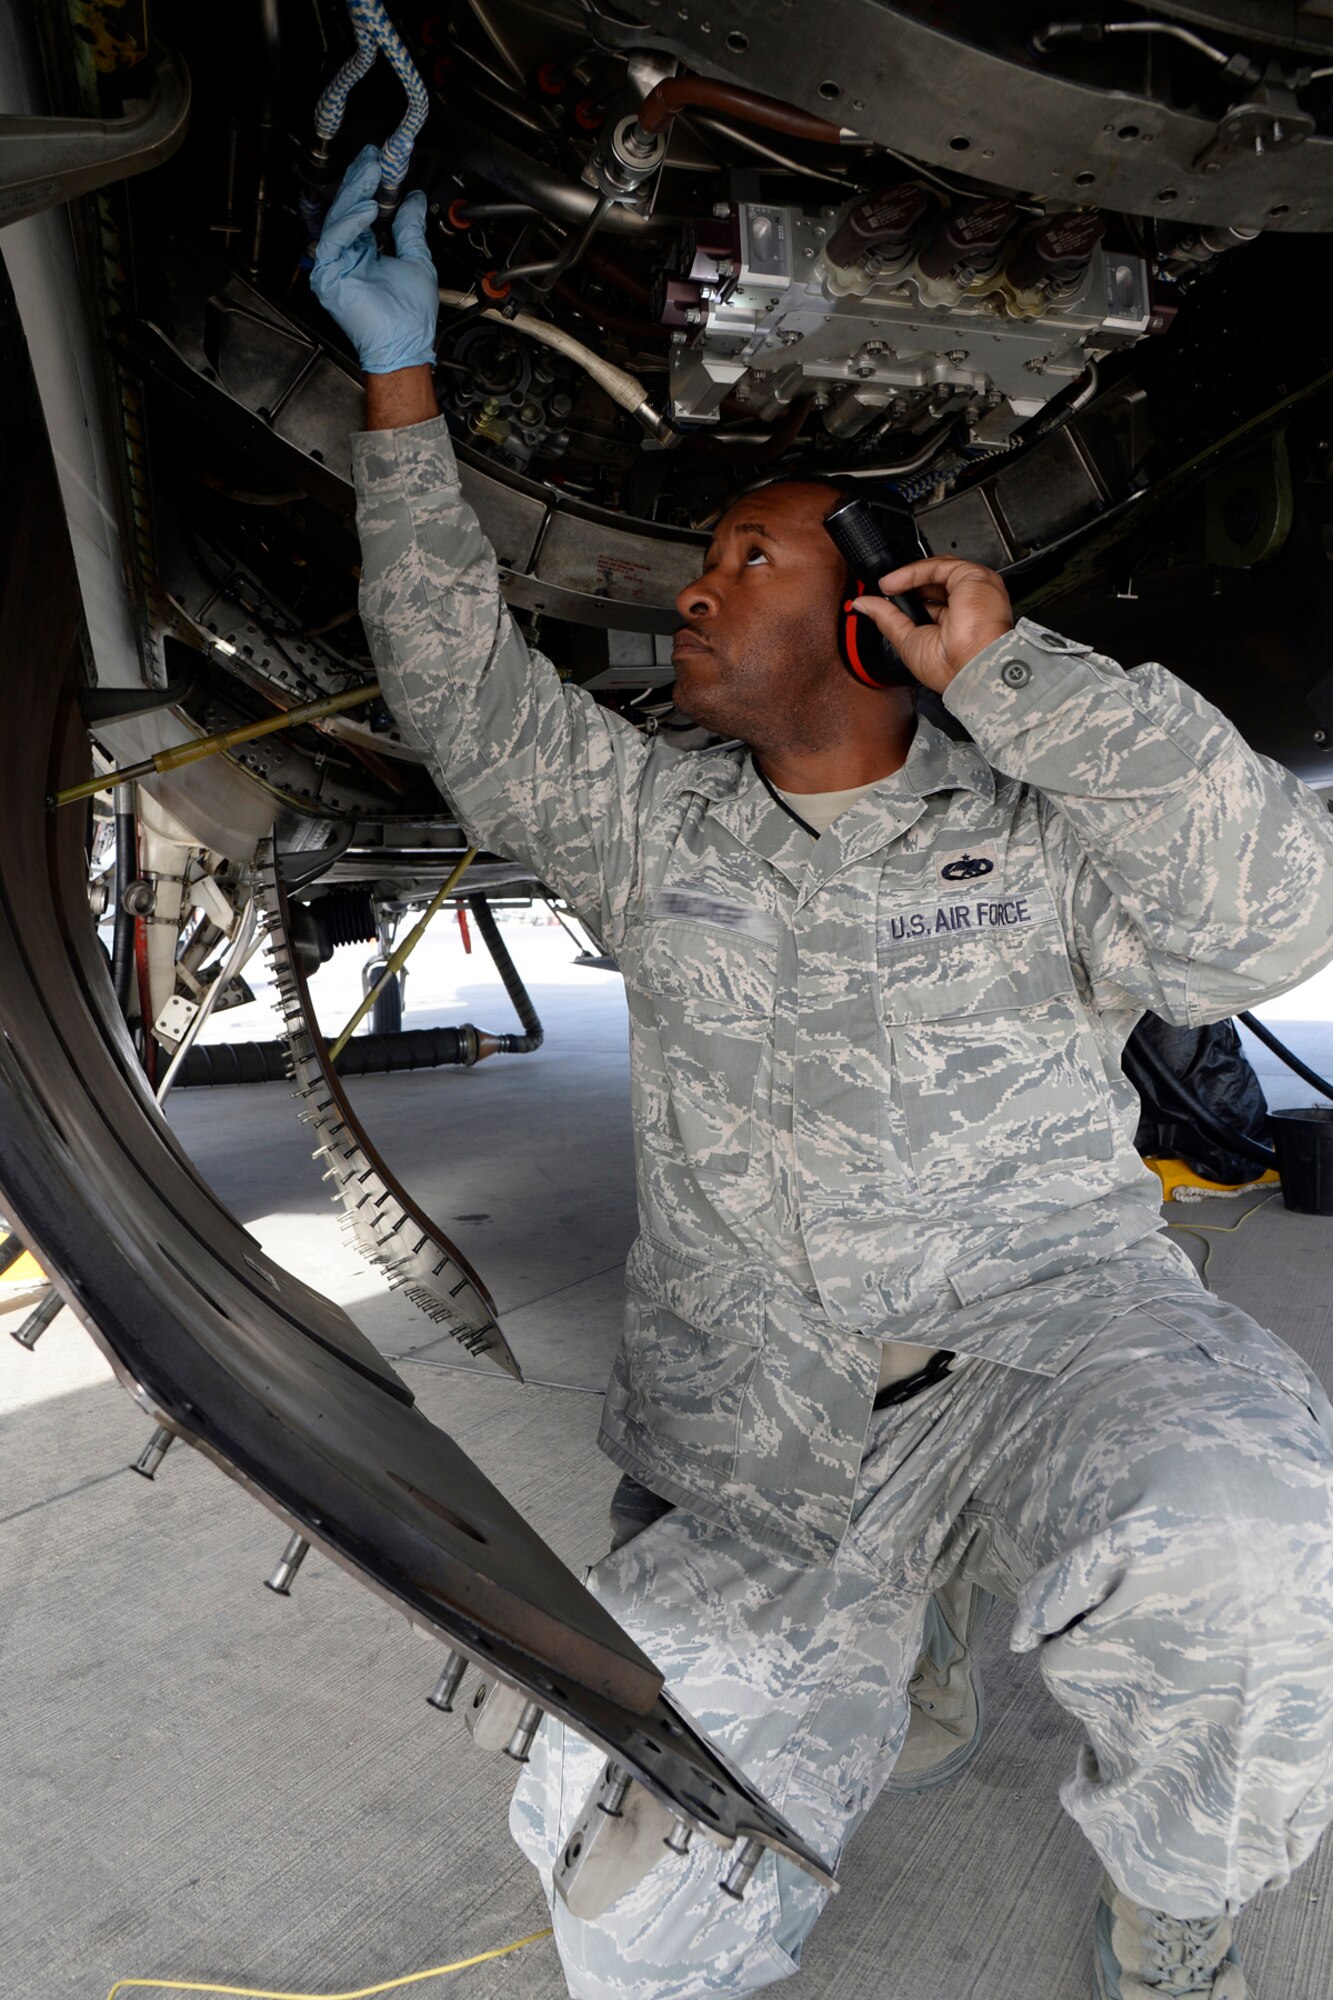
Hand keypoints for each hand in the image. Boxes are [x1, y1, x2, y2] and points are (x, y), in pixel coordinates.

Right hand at [310, 145, 438, 374]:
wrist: (405, 344)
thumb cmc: (410, 316)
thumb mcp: (417, 259)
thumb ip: (410, 227)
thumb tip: (414, 200)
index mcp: (365, 252)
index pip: (361, 210)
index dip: (369, 186)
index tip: (380, 164)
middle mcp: (348, 256)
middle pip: (346, 210)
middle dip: (359, 182)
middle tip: (371, 159)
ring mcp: (336, 266)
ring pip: (338, 219)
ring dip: (355, 194)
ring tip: (372, 176)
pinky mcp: (328, 276)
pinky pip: (334, 241)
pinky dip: (350, 222)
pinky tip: (367, 209)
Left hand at [850, 557, 1013, 692]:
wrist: (972, 668)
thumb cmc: (952, 668)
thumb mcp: (908, 641)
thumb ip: (886, 618)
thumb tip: (863, 604)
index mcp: (959, 621)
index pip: (931, 600)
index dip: (908, 597)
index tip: (886, 598)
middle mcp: (968, 603)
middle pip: (934, 582)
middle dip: (907, 585)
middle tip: (885, 590)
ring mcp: (973, 589)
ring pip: (937, 570)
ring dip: (908, 576)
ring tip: (887, 586)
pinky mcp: (974, 577)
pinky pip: (939, 566)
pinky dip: (913, 571)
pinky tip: (895, 582)